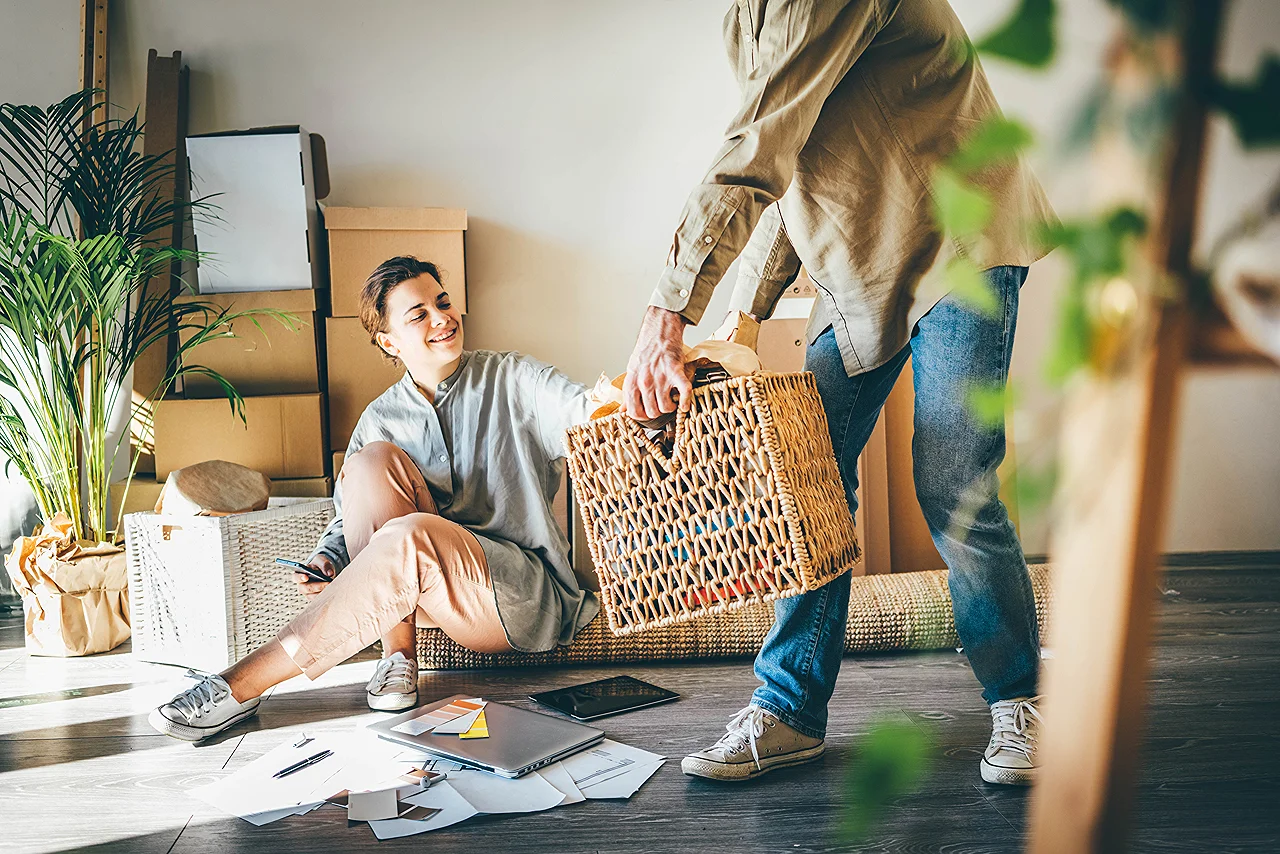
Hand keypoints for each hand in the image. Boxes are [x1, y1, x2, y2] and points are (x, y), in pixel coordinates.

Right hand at [296, 555, 335, 600]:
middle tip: (328, 583)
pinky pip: (320, 600)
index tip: (306, 577)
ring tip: (333, 587)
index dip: (300, 577)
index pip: (296, 577)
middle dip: (317, 586)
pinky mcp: (316, 599)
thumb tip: (329, 574)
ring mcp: (308, 594)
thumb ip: (324, 564)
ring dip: (323, 592)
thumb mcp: (321, 560)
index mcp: (299, 575)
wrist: (325, 572)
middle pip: (306, 588)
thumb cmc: (319, 565)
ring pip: (313, 596)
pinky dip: (326, 597)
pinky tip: (333, 592)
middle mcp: (302, 586)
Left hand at [624, 306, 691, 420]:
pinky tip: (684, 404)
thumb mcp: (632, 372)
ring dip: (671, 406)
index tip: (648, 413)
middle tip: (661, 404)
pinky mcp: (676, 372)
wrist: (659, 333)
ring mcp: (661, 377)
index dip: (642, 416)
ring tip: (671, 399)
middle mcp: (645, 382)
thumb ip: (629, 392)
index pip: (634, 412)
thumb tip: (623, 410)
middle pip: (652, 412)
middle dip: (658, 411)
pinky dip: (686, 401)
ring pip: (667, 407)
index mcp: (632, 383)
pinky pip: (684, 393)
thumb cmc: (646, 353)